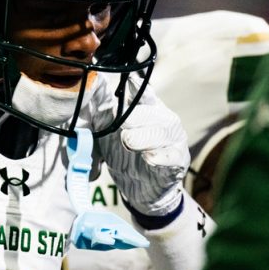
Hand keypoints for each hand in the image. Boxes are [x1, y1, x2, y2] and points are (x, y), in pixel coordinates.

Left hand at [96, 88, 189, 220]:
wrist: (141, 188)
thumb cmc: (125, 155)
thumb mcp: (110, 134)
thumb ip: (103, 115)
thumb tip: (90, 95)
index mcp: (149, 109)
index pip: (144, 94)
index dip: (138, 88)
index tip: (130, 81)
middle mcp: (164, 120)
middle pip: (151, 113)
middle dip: (135, 117)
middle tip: (121, 124)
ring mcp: (174, 140)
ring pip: (161, 133)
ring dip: (143, 137)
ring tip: (128, 141)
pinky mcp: (178, 160)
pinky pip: (172, 157)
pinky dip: (160, 157)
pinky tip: (149, 158)